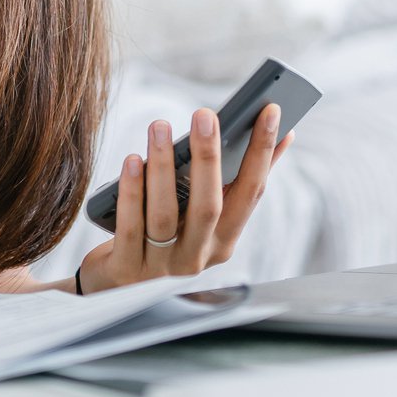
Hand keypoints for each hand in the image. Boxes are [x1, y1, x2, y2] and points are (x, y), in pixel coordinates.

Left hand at [76, 103, 294, 293]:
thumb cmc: (164, 235)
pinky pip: (130, 228)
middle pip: (209, 206)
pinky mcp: (128, 270)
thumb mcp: (202, 213)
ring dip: (163, 167)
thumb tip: (280, 134)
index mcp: (224, 240)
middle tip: (205, 113)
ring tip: (159, 125)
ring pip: (165, 215)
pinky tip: (131, 160)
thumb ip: (234, 179)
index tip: (271, 111)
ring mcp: (163, 268)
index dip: (263, 153)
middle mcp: (199, 257)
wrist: (116, 286)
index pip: (251, 193)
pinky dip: (131, 193)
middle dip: (209, 157)